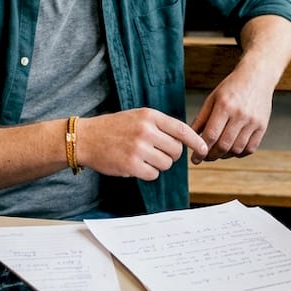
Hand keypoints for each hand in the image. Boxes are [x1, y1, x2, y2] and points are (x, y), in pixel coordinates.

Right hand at [78, 108, 208, 179]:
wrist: (86, 138)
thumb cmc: (113, 128)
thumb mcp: (137, 116)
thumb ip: (159, 125)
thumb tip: (183, 142)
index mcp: (149, 116)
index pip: (181, 129)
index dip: (196, 141)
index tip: (204, 148)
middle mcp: (145, 130)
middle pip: (176, 150)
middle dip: (171, 155)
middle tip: (157, 152)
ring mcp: (138, 148)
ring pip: (166, 164)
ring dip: (158, 164)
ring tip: (143, 157)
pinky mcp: (131, 165)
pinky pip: (153, 174)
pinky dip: (148, 173)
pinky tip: (136, 165)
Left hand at [190, 71, 274, 162]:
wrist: (256, 77)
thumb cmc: (232, 87)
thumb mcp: (212, 98)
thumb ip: (201, 118)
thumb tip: (190, 137)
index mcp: (224, 105)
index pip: (211, 135)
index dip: (201, 150)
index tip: (195, 159)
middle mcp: (240, 114)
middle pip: (224, 145)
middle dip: (211, 156)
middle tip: (205, 158)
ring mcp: (253, 121)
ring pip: (237, 149)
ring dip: (225, 156)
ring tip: (217, 153)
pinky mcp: (263, 126)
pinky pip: (250, 148)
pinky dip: (239, 154)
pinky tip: (231, 150)